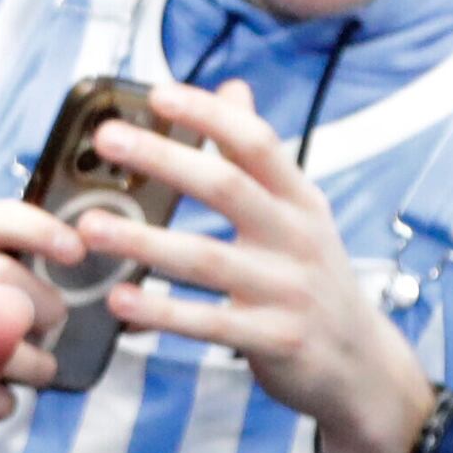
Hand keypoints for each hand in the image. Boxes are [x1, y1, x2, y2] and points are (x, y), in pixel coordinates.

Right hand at [0, 200, 85, 420]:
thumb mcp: (16, 290)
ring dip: (33, 360)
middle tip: (60, 319)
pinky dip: (3, 398)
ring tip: (44, 367)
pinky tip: (9, 395)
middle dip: (41, 300)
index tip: (77, 251)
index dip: (35, 228)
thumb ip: (63, 282)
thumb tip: (135, 298)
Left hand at [72, 79, 437, 452]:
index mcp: (300, 201)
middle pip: (227, 189)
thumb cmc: (314, 278)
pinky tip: (118, 299)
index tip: (157, 93)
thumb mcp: (298, 214)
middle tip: (106, 139)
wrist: (363, 366)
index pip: (257, 144)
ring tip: (89, 227)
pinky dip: (162, 312)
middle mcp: (298, 239)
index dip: (210, 115)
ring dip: (144, 241)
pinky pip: (210, 323)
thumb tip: (233, 87)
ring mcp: (289, 291)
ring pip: (207, 259)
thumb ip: (258, 157)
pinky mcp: (276, 340)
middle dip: (165, 159)